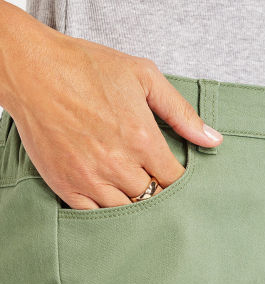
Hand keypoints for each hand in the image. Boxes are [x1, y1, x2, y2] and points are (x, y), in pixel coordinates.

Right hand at [0, 1, 222, 209]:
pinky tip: (112, 202)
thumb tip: (213, 139)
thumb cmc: (87, 67)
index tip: (179, 178)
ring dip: (136, 206)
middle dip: (162, 195)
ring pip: (127, 213)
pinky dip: (107, 214)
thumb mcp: (144, 77)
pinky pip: (93, 217)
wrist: (33, 70)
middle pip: (154, 199)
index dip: (182, 183)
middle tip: (160, 187)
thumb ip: (180, 112)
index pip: (175, 180)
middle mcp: (118, 164)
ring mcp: (90, 178)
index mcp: (142, 138)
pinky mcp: (65, 185)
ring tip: (138, 194)